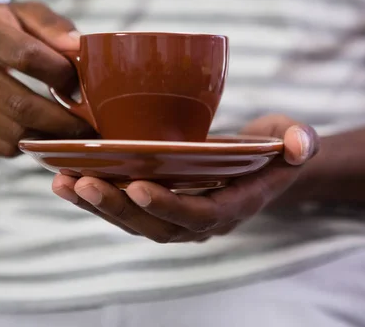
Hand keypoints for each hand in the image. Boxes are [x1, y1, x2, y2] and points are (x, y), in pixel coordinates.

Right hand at [0, 1, 93, 156]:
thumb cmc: (0, 32)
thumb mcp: (25, 15)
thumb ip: (54, 27)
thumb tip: (79, 46)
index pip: (27, 57)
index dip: (60, 74)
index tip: (79, 83)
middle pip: (21, 105)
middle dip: (62, 120)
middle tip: (88, 125)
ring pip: (12, 133)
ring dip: (49, 137)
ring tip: (70, 133)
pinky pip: (1, 148)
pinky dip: (28, 146)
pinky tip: (42, 134)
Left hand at [52, 115, 319, 242]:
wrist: (258, 165)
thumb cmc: (273, 149)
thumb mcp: (292, 138)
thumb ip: (301, 141)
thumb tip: (302, 145)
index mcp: (234, 205)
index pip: (201, 214)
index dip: (170, 205)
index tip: (138, 186)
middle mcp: (201, 220)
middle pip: (156, 225)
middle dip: (118, 207)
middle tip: (81, 182)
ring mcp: (177, 216)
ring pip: (133, 222)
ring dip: (96, 205)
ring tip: (63, 180)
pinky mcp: (159, 205)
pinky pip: (124, 209)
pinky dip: (94, 198)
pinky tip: (64, 179)